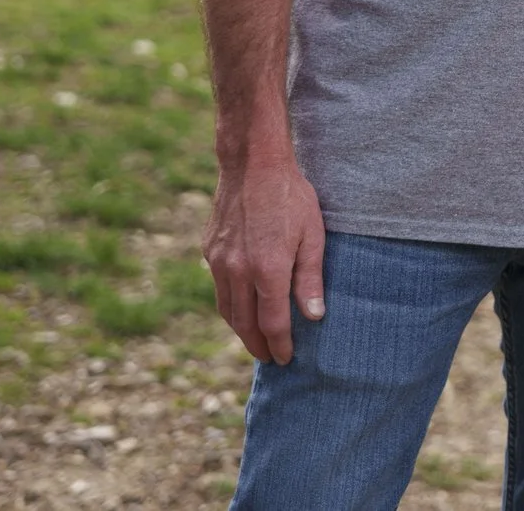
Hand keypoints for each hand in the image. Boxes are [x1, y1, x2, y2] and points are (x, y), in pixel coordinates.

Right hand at [204, 156, 325, 363]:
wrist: (252, 165)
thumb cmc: (291, 196)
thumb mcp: (312, 235)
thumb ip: (310, 278)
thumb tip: (314, 317)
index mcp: (267, 271)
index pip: (273, 323)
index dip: (280, 345)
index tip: (286, 359)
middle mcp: (238, 272)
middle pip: (245, 324)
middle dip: (258, 346)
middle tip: (270, 360)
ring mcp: (220, 262)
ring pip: (227, 310)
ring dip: (241, 331)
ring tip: (255, 342)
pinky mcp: (210, 251)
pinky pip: (219, 289)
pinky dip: (229, 307)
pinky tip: (241, 309)